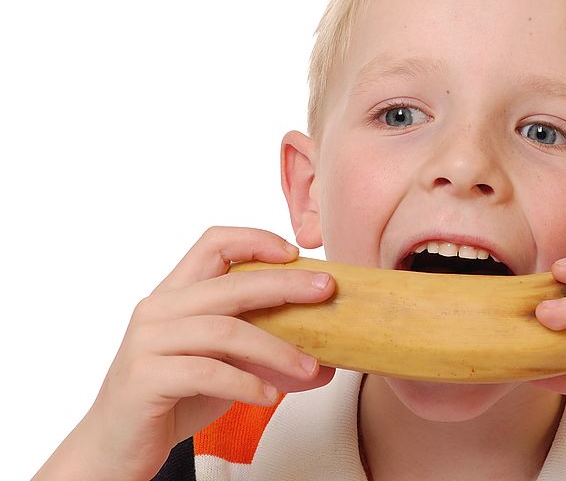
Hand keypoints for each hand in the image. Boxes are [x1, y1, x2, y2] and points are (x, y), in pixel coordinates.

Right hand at [35, 226, 335, 480]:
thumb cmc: (174, 397)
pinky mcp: (145, 377)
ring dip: (277, 349)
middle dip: (286, 285)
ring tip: (310, 367)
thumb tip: (328, 362)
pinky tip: (269, 396)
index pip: (213, 243)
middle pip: (231, 284)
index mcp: (176, 294)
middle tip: (326, 291)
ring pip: (226, 331)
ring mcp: (148, 341)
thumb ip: (265, 355)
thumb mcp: (225, 367)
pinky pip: (208, 372)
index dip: (256, 240)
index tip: (296, 253)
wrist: (116, 446)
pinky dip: (246, 383)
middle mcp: (159, 309)